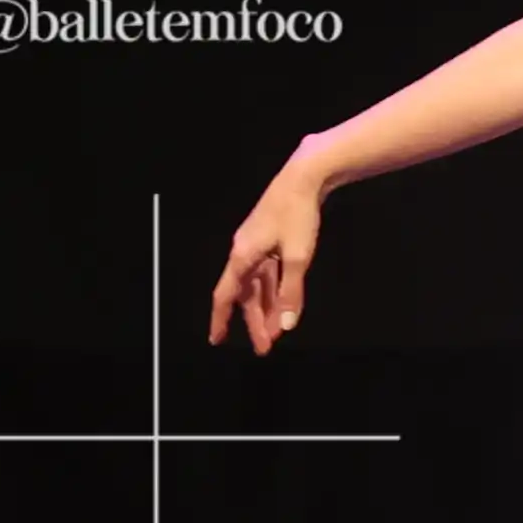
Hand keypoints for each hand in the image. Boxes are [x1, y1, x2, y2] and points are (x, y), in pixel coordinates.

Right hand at [207, 162, 326, 352]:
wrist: (305, 176)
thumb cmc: (298, 214)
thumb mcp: (298, 257)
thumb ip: (290, 292)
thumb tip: (285, 326)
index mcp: (243, 255)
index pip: (225, 295)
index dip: (220, 319)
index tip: (217, 339)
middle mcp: (244, 251)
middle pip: (244, 294)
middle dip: (254, 321)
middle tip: (264, 347)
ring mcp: (256, 244)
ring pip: (257, 284)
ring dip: (266, 308)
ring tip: (276, 332)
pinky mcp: (269, 239)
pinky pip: (267, 272)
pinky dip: (274, 290)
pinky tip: (282, 304)